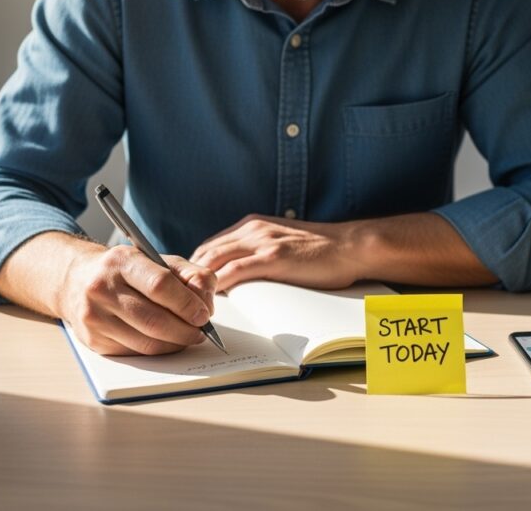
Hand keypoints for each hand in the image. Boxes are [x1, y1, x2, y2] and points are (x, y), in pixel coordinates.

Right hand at [59, 245, 215, 355]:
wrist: (77, 280)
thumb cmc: (126, 271)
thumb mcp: (157, 260)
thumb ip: (190, 275)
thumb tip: (205, 302)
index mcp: (121, 261)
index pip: (160, 285)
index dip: (187, 304)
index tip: (203, 314)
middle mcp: (102, 287)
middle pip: (154, 320)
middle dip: (185, 330)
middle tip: (200, 332)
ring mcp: (94, 316)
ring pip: (146, 342)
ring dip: (174, 344)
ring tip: (187, 337)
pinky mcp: (92, 339)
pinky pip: (134, 353)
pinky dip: (157, 351)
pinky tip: (165, 342)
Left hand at [190, 214, 361, 291]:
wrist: (350, 246)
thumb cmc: (319, 251)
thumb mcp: (280, 243)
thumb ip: (257, 252)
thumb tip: (235, 276)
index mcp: (251, 225)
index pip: (209, 246)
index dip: (193, 268)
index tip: (185, 288)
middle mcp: (251, 229)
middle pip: (205, 252)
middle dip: (189, 277)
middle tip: (180, 302)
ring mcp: (262, 242)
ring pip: (214, 260)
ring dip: (199, 284)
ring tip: (190, 306)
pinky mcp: (273, 257)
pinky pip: (234, 271)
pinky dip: (219, 287)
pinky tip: (212, 302)